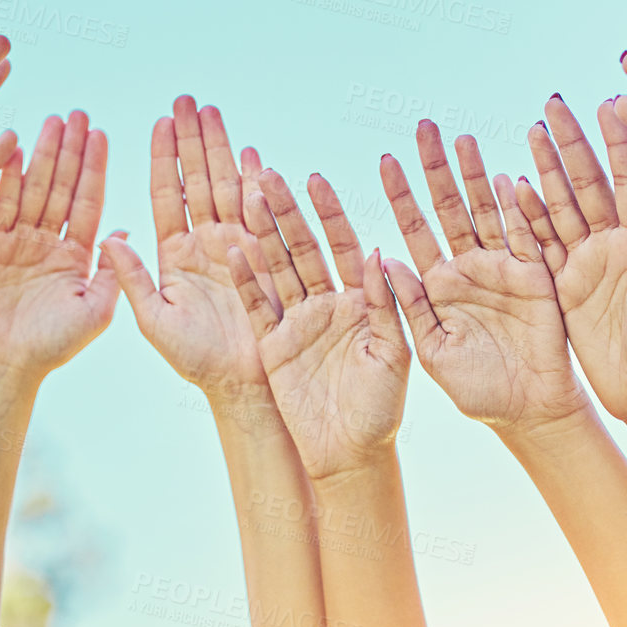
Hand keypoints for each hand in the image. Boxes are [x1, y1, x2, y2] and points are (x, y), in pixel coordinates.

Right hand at [0, 111, 118, 381]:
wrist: (3, 367)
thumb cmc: (52, 348)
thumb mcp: (96, 311)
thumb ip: (113, 272)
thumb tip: (126, 229)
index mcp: (79, 257)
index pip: (89, 202)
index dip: (96, 168)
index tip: (103, 135)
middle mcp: (50, 243)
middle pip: (63, 187)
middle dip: (71, 151)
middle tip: (79, 114)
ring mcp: (19, 242)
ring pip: (35, 189)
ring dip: (44, 155)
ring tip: (53, 120)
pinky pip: (0, 205)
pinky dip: (8, 178)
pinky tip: (16, 149)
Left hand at [100, 96, 279, 408]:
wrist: (243, 385)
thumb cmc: (196, 361)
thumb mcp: (154, 320)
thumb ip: (130, 278)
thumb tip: (109, 238)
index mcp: (174, 255)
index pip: (165, 195)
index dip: (162, 158)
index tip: (159, 121)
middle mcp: (205, 243)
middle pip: (197, 180)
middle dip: (192, 139)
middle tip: (187, 99)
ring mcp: (237, 246)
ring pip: (226, 187)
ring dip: (220, 149)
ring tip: (213, 111)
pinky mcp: (265, 257)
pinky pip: (259, 214)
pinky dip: (257, 183)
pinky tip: (251, 153)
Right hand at [227, 169, 409, 482]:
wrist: (350, 453)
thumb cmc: (383, 408)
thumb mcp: (393, 353)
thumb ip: (387, 305)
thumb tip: (381, 254)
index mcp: (361, 299)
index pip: (344, 245)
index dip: (330, 213)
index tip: (316, 179)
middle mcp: (327, 302)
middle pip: (303, 248)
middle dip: (287, 211)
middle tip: (269, 173)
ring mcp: (298, 321)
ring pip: (276, 269)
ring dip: (261, 235)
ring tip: (245, 196)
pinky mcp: (274, 344)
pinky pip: (258, 307)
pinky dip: (246, 282)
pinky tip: (233, 253)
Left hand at [376, 121, 583, 433]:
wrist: (528, 412)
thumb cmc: (476, 390)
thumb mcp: (430, 350)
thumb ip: (407, 306)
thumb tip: (381, 258)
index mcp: (438, 283)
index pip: (415, 228)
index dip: (401, 195)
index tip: (384, 159)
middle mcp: (469, 267)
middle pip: (450, 207)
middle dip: (437, 168)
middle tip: (424, 126)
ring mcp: (504, 268)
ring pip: (487, 212)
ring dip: (476, 176)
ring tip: (463, 140)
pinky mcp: (537, 277)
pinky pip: (529, 238)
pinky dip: (519, 212)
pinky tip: (507, 181)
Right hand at [513, 98, 626, 427]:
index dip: (619, 143)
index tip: (607, 104)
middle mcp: (617, 243)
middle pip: (589, 184)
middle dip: (571, 144)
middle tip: (553, 105)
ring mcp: (588, 262)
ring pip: (561, 207)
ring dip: (546, 170)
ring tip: (532, 132)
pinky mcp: (565, 285)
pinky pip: (540, 244)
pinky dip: (526, 216)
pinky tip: (513, 186)